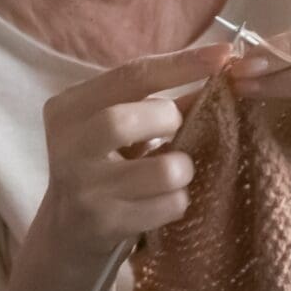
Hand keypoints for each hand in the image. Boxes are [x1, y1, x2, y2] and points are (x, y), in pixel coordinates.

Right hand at [30, 42, 236, 264]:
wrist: (66, 235)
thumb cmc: (103, 170)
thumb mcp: (119, 131)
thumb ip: (161, 103)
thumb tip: (223, 71)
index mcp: (68, 109)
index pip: (130, 75)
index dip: (181, 64)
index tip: (224, 54)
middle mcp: (68, 145)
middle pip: (126, 119)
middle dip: (167, 121)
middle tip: (176, 132)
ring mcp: (83, 188)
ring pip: (161, 169)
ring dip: (183, 170)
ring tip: (173, 173)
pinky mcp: (104, 224)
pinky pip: (167, 206)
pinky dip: (178, 201)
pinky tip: (163, 202)